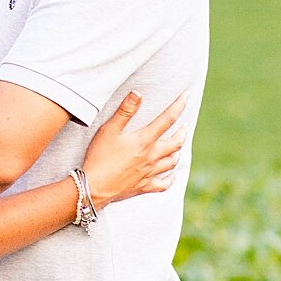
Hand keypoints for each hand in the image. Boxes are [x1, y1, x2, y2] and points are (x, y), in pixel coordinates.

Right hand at [82, 91, 186, 210]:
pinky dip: (170, 178)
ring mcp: (150, 173)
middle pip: (176, 142)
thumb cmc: (100, 157)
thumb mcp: (109, 130)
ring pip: (172, 161)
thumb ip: (124, 111)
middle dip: (182, 132)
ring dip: (178, 152)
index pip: (167, 119)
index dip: (178, 105)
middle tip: (184, 126)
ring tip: (178, 146)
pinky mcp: (144, 186)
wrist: (94, 187)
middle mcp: (151, 156)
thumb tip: (137, 93)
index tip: (186, 96)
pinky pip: (164, 184)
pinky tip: (171, 175)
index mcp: (144, 141)